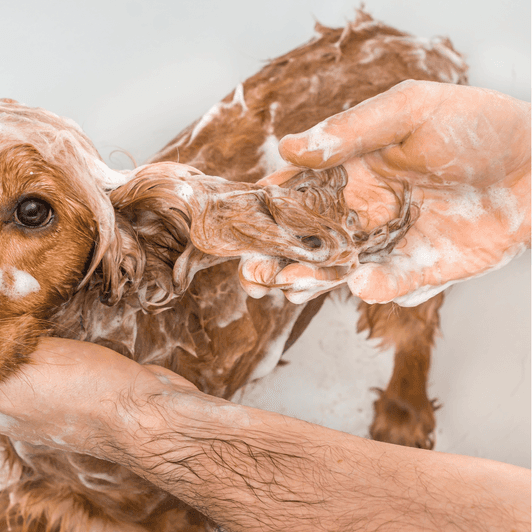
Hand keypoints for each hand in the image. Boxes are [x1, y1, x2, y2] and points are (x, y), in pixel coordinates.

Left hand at [0, 337, 196, 455]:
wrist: (146, 412)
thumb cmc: (86, 397)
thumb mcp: (19, 379)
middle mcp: (15, 409)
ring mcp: (49, 399)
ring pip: (20, 356)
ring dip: (18, 331)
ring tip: (16, 300)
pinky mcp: (79, 386)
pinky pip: (53, 356)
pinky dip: (47, 338)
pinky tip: (52, 319)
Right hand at [239, 80, 529, 305]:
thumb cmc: (474, 125)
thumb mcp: (409, 110)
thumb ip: (350, 130)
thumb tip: (289, 148)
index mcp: (345, 172)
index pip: (291, 194)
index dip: (262, 212)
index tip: (238, 226)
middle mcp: (356, 212)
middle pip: (301, 242)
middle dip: (273, 259)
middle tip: (254, 273)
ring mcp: (384, 244)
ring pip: (333, 270)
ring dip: (310, 280)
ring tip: (291, 283)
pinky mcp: (417, 270)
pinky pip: (386, 285)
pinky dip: (372, 288)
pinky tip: (363, 282)